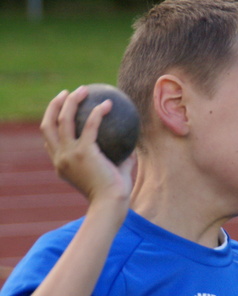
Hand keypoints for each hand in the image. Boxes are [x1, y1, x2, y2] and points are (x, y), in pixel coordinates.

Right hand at [40, 87, 135, 210]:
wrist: (111, 205)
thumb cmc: (114, 195)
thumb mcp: (113, 175)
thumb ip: (120, 161)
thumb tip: (132, 148)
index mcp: (62, 166)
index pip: (50, 140)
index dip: (52, 121)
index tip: (64, 109)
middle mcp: (61, 158)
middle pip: (47, 125)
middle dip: (54, 105)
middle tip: (67, 93)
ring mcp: (69, 155)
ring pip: (64, 119)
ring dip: (72, 101)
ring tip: (83, 90)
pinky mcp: (84, 152)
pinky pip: (91, 125)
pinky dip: (98, 112)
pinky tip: (109, 103)